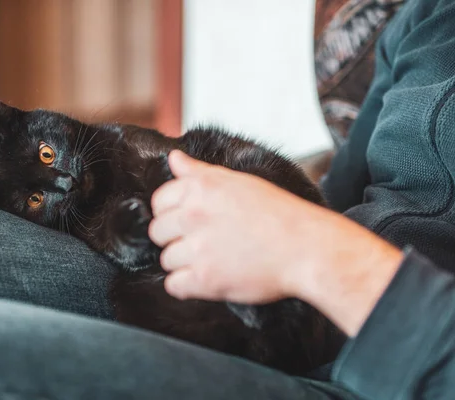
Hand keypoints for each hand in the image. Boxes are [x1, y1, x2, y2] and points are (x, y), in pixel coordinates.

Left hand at [149, 150, 402, 335]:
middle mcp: (193, 216)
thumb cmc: (278, 214)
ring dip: (184, 263)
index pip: (159, 202)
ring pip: (166, 259)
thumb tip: (173, 159)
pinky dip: (187, 286)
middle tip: (203, 241)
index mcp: (199, 189)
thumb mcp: (237, 181)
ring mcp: (197, 249)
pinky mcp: (205, 279)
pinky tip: (207, 277)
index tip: (190, 221)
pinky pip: (174, 285)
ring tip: (212, 259)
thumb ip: (199, 172)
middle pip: (158, 231)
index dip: (171, 213)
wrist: (305, 247)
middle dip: (176, 237)